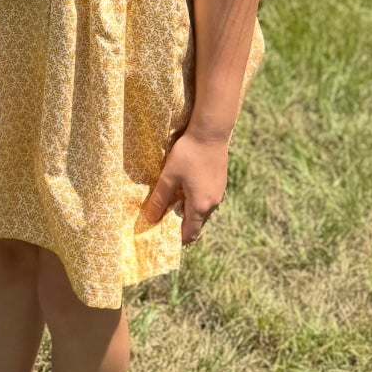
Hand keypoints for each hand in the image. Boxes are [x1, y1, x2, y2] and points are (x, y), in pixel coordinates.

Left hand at [141, 131, 228, 245]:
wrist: (211, 133)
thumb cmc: (188, 154)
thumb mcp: (169, 176)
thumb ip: (160, 198)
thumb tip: (151, 219)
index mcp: (200, 205)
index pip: (191, 233)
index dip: (178, 238)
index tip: (164, 236)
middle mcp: (213, 203)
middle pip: (197, 223)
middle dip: (181, 225)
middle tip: (164, 219)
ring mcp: (219, 193)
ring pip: (203, 211)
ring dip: (189, 211)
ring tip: (172, 203)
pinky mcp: (220, 183)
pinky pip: (207, 200)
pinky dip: (196, 201)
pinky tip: (185, 189)